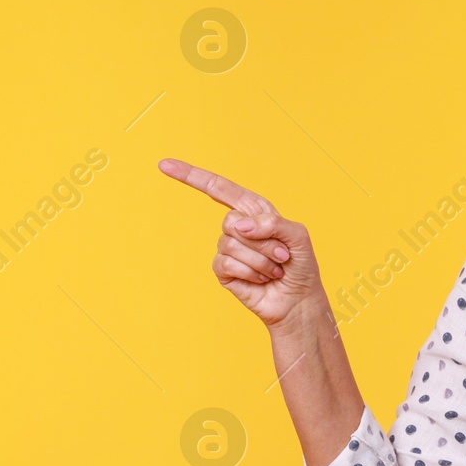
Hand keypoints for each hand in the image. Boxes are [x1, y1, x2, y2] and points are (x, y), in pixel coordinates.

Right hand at [159, 158, 322, 329]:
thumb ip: (272, 223)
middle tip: (281, 255)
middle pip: (231, 221)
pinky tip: (261, 280)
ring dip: (260, 261)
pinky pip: (226, 264)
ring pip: (230, 244)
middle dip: (262, 242)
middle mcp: (239, 226)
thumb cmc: (301, 266)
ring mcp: (228, 248)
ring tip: (273, 270)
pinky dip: (249, 273)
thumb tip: (240, 226)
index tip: (165, 165)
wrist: (298, 300)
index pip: (219, 188)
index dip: (192, 176)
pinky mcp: (223, 271)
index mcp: (254, 210)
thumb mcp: (298, 236)